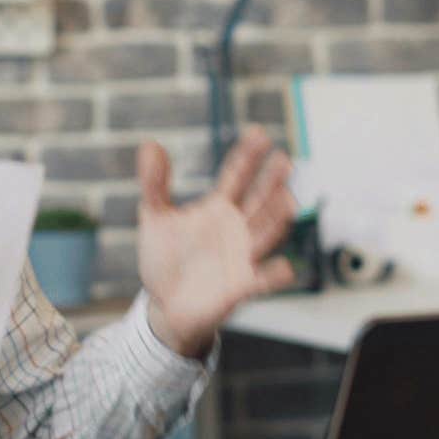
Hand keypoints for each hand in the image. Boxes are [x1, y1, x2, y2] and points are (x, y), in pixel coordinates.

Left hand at [137, 126, 297, 358]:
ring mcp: (242, 256)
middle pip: (259, 200)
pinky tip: (285, 268)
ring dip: (277, 219)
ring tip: (288, 200)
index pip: (237, 176)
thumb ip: (154, 183)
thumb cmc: (165, 259)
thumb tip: (150, 144)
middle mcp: (237, 228)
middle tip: (284, 160)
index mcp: (218, 207)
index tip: (259, 132)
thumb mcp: (155, 217)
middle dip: (272, 182)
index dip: (248, 156)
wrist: (164, 306)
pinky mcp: (241, 287)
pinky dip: (274, 275)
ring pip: (265, 234)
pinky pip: (262, 280)